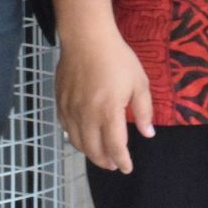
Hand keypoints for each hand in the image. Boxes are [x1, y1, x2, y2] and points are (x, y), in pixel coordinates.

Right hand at [55, 28, 154, 172]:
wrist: (86, 38)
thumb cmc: (117, 58)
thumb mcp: (139, 82)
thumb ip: (144, 111)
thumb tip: (148, 134)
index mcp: (109, 112)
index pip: (115, 147)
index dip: (122, 161)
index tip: (127, 168)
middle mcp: (87, 116)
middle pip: (94, 150)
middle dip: (106, 161)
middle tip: (114, 165)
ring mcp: (71, 111)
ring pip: (78, 142)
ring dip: (90, 153)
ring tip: (100, 156)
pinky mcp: (60, 103)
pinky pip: (66, 129)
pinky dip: (75, 139)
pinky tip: (82, 139)